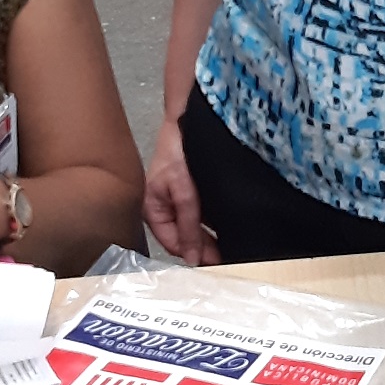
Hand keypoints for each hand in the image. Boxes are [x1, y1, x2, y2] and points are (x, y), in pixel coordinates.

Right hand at [142, 114, 220, 265]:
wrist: (188, 121)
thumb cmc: (176, 151)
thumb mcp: (183, 191)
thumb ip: (188, 225)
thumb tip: (193, 259)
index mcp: (153, 210)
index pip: (172, 244)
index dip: (193, 254)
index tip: (215, 263)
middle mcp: (165, 209)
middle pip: (185, 238)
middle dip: (204, 247)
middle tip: (228, 257)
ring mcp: (180, 201)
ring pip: (196, 228)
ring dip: (211, 236)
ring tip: (232, 245)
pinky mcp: (193, 193)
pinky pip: (204, 215)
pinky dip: (215, 222)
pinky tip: (230, 226)